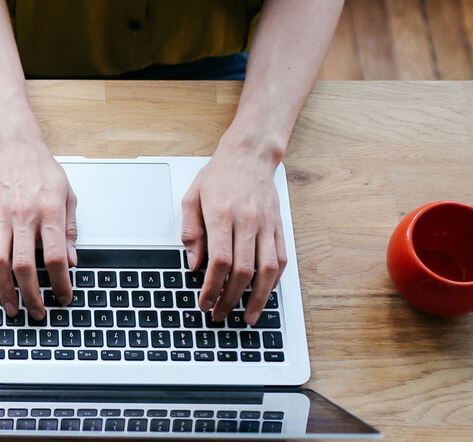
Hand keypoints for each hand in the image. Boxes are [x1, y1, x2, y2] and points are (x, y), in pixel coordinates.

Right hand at [0, 141, 77, 320]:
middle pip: (24, 265)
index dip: (61, 282)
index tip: (65, 296)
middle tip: (37, 312)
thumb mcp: (68, 197)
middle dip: (31, 295)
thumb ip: (69, 231)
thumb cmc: (43, 170)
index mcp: (49, 212)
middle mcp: (24, 216)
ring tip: (11, 306)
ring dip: (4, 288)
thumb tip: (72, 261)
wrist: (17, 146)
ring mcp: (1, 215)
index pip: (55, 257)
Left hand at [180, 150, 286, 325]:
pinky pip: (281, 259)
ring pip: (267, 270)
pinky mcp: (279, 226)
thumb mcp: (192, 198)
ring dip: (258, 298)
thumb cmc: (218, 176)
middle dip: (231, 298)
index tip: (205, 302)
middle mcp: (247, 221)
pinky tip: (264, 294)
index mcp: (222, 215)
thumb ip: (191, 232)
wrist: (249, 155)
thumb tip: (193, 265)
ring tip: (249, 316)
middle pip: (243, 271)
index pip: (219, 261)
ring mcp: (266, 225)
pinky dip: (274, 281)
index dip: (212, 287)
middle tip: (220, 314)